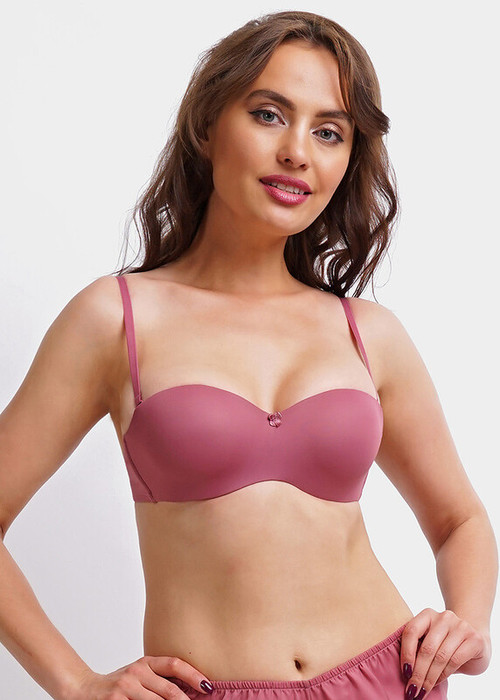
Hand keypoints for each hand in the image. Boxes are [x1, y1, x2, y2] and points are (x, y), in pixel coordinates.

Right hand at [71, 655, 213, 699]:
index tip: (208, 686)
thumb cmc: (116, 686)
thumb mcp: (137, 676)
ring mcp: (125, 689)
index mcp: (144, 663)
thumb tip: (189, 691)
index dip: (193, 675)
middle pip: (170, 691)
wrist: (83, 689)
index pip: (174, 665)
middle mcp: (136, 673)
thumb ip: (157, 680)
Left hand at [400, 608, 490, 698]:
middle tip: (413, 690)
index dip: (406, 653)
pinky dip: (444, 675)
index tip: (404, 673)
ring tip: (423, 690)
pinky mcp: (474, 639)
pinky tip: (438, 682)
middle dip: (418, 672)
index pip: (412, 631)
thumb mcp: (430, 641)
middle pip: (426, 648)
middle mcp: (444, 617)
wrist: (475, 642)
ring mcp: (461, 626)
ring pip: (440, 657)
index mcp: (428, 614)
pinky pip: (455, 661)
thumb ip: (418, 649)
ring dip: (430, 678)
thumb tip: (405, 673)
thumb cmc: (446, 644)